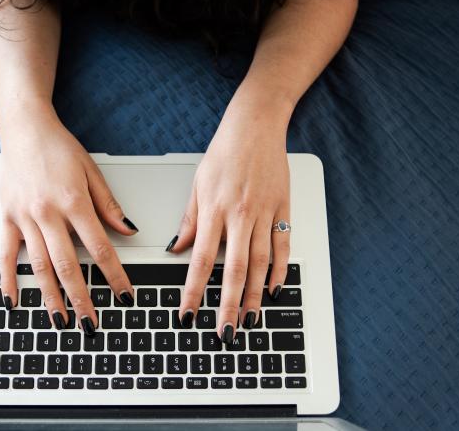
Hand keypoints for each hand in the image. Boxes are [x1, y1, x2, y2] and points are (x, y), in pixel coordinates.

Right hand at [0, 101, 137, 334]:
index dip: (114, 276)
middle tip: (91, 324)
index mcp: (73, 202)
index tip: (124, 296)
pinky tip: (13, 301)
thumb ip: (108, 205)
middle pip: (67, 265)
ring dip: (50, 297)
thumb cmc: (58, 147)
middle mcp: (47, 213)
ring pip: (38, 266)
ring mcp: (24, 218)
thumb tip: (128, 230)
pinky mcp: (6, 218)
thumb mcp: (91, 171)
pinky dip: (8, 280)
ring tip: (60, 321)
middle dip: (81, 298)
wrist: (23, 128)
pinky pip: (6, 254)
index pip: (99, 248)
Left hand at [169, 100, 290, 342]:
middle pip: (235, 271)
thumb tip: (176, 249)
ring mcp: (264, 214)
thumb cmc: (224, 152)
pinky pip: (283, 247)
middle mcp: (240, 216)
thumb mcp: (198, 184)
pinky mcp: (283, 209)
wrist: (256, 126)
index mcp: (214, 211)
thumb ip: (189, 221)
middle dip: (228, 306)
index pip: (201, 260)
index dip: (194, 291)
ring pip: (261, 264)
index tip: (188, 313)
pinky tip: (274, 290)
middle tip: (225, 332)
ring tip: (250, 321)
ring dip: (255, 297)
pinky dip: (280, 271)